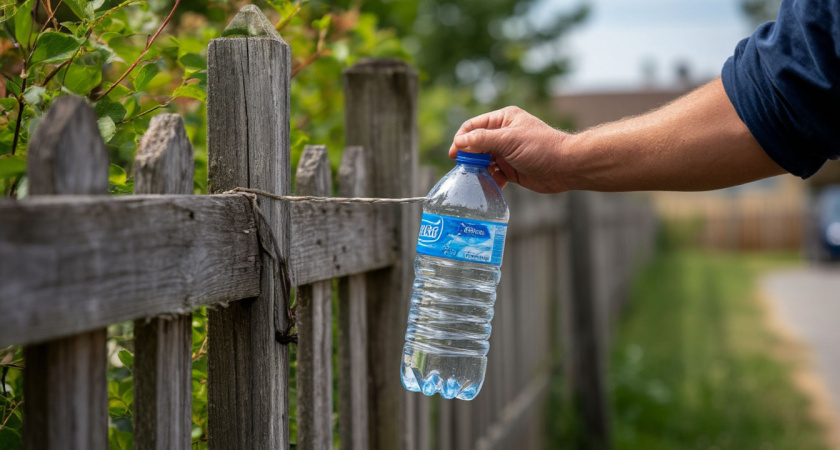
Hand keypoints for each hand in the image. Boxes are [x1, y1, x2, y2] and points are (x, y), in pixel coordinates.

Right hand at [448, 106, 570, 192]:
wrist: (565, 167)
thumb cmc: (540, 147)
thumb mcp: (509, 140)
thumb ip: (482, 140)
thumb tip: (459, 142)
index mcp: (503, 119)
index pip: (473, 126)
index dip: (461, 139)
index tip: (454, 154)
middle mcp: (503, 134)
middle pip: (476, 144)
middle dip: (469, 156)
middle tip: (463, 169)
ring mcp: (506, 153)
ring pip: (483, 161)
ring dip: (478, 170)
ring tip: (475, 179)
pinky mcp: (510, 169)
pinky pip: (493, 174)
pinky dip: (489, 180)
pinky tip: (489, 186)